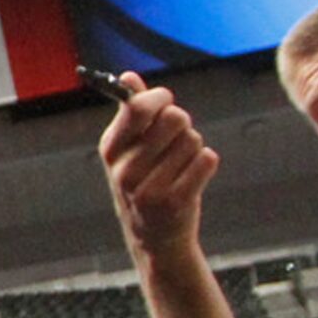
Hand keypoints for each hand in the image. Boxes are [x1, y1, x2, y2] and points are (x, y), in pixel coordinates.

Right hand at [97, 74, 218, 258]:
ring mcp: (150, 189)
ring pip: (193, 139)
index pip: (137, 107)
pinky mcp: (177, 202)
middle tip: (177, 140)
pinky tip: (193, 178)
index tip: (164, 104)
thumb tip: (127, 76)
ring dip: (194, 148)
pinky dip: (206, 164)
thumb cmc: (145, 184)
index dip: (159, 99)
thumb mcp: (129, 151)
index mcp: (110, 150)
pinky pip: (207, 159)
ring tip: (181, 166)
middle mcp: (125, 170)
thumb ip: (130, 112)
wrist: (156, 240)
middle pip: (173, 118)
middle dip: (182, 124)